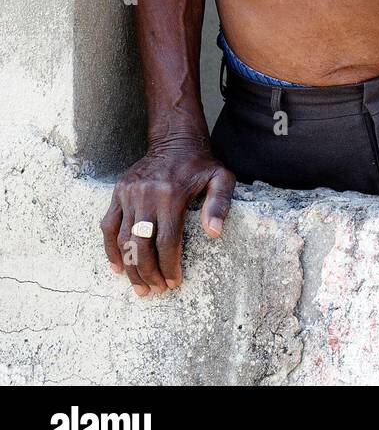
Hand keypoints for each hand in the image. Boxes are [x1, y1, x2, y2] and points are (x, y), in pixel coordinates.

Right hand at [100, 141, 234, 295]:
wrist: (175, 139)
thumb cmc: (200, 164)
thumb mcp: (220, 178)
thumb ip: (219, 204)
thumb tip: (213, 232)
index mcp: (171, 195)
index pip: (167, 241)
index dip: (169, 266)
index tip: (174, 283)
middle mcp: (146, 195)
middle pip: (142, 245)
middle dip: (148, 273)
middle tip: (156, 290)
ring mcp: (129, 193)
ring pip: (123, 239)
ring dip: (130, 267)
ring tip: (140, 287)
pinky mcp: (118, 192)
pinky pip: (108, 226)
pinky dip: (110, 249)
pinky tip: (117, 267)